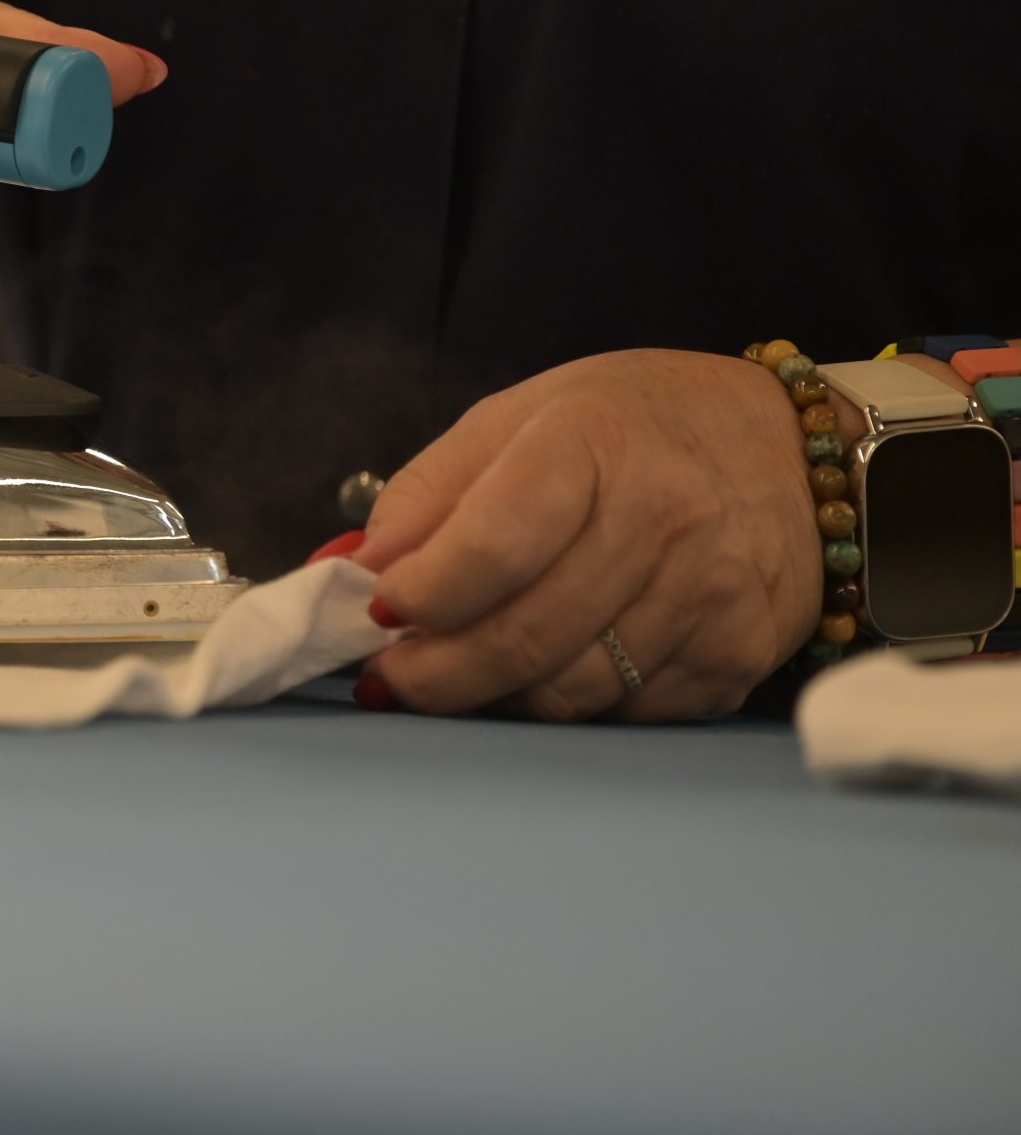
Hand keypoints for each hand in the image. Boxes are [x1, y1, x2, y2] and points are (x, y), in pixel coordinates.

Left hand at [354, 349, 823, 721]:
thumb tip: (348, 571)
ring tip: (458, 675)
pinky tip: (546, 673)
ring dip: (494, 698)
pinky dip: (568, 706)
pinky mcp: (739, 655)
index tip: (375, 613)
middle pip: (524, 636)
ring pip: (569, 691)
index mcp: (595, 444)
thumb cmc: (631, 426)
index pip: (492, 547)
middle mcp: (665, 519)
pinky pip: (625, 714)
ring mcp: (711, 594)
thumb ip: (426, 496)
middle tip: (390, 678)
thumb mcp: (517, 420)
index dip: (420, 596)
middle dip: (434, 674)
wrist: (787, 444)